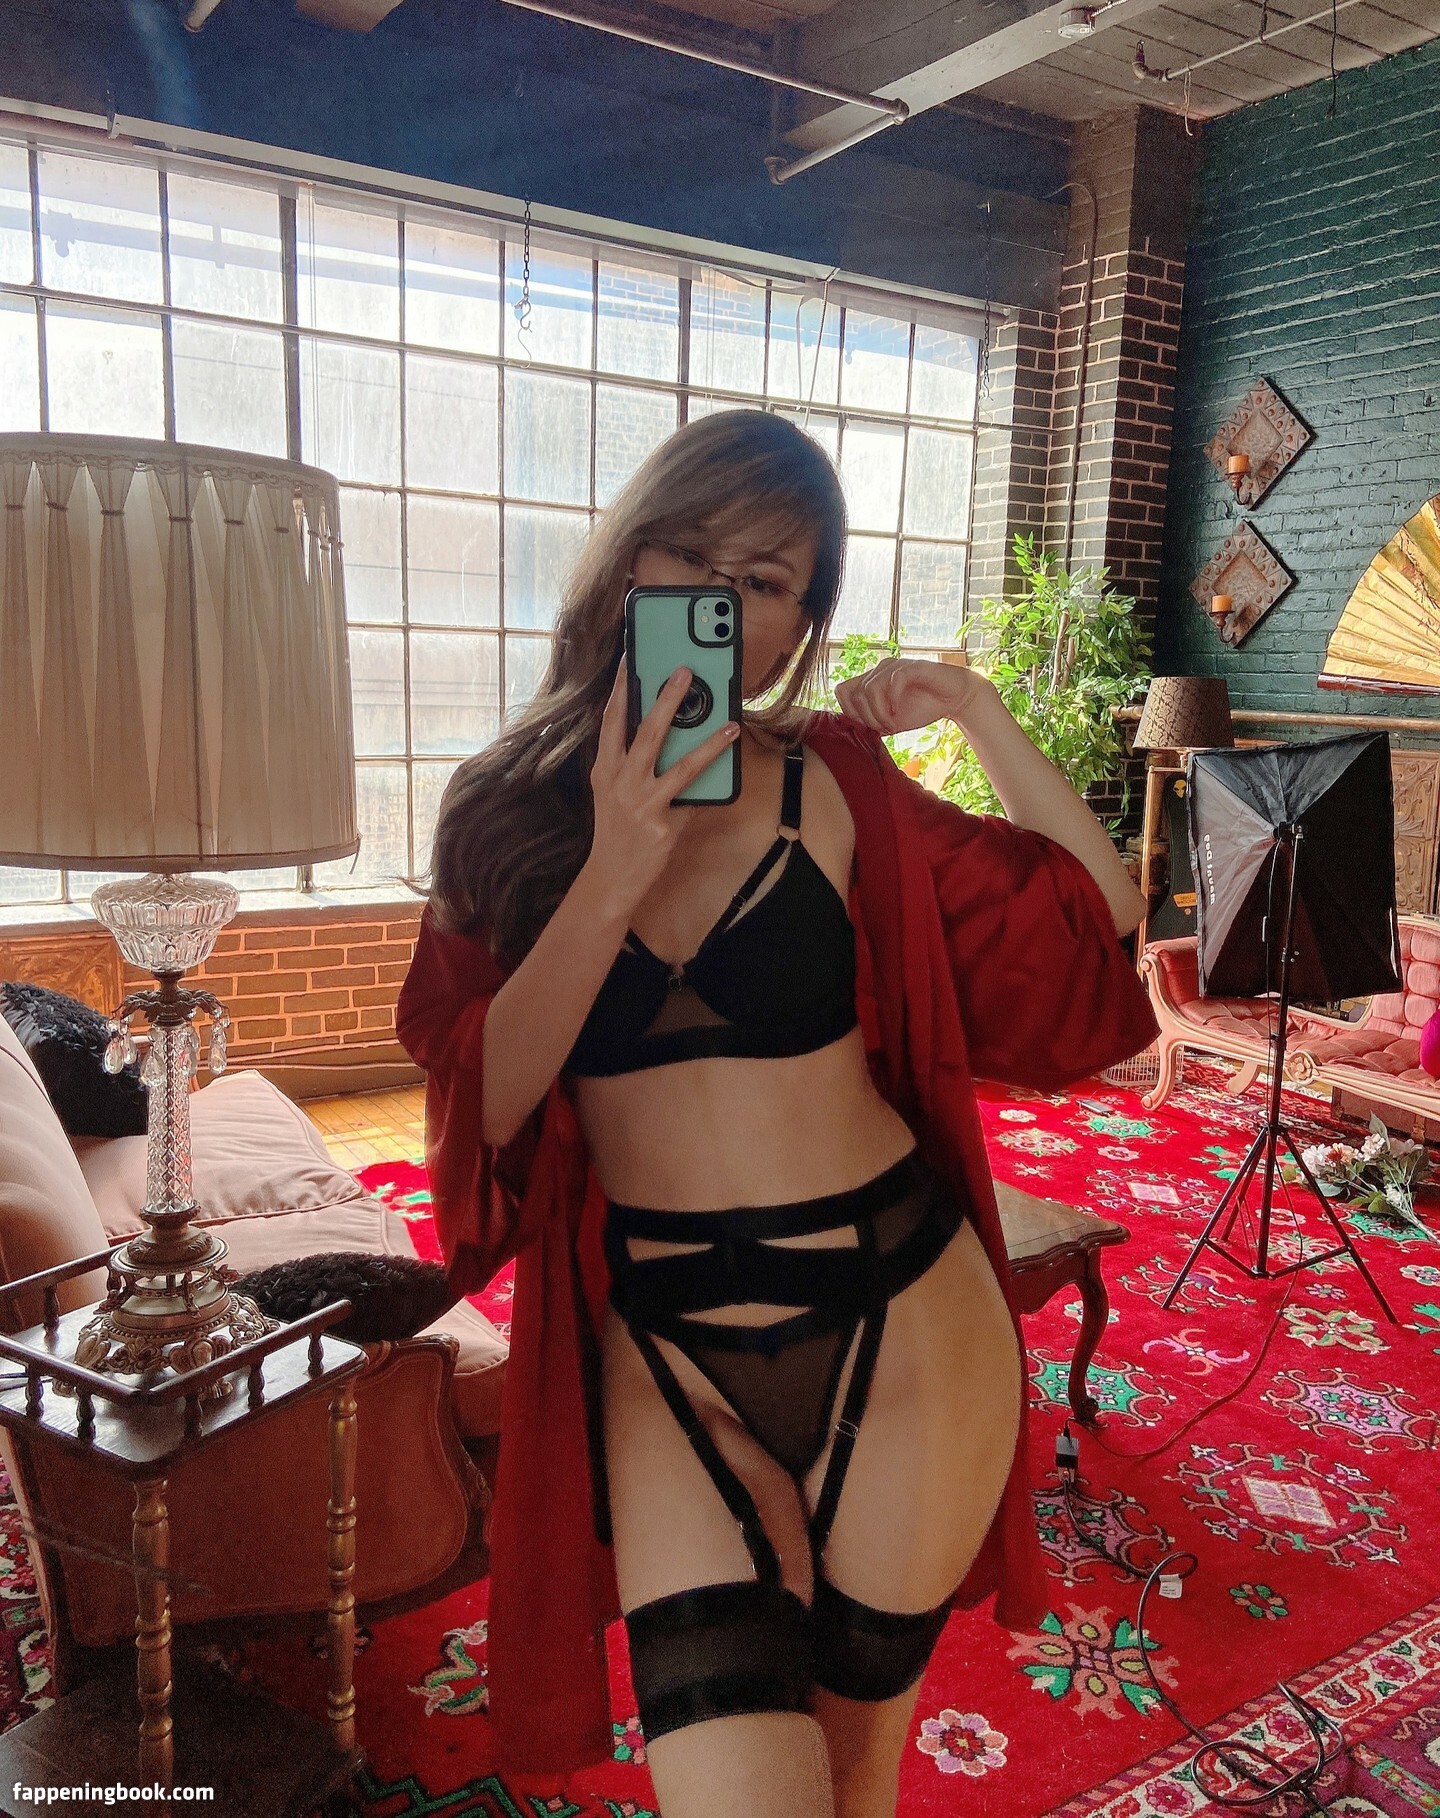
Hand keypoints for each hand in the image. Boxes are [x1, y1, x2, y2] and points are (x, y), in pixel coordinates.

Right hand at [585, 660, 739, 915]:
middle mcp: (620, 782)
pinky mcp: (661, 825)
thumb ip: (633, 764)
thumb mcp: (615, 792)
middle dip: (666, 699)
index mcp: (605, 768)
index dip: (621, 687)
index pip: (611, 720)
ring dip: (707, 741)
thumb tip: (671, 732)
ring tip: (729, 723)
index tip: (630, 657)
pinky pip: (694, 796)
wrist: (611, 877)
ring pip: (679, 764)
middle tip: (685, 672)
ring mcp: (642, 803)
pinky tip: (730, 761)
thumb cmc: (617, 830)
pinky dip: (713, 778)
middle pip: (645, 732)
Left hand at [834, 656, 994, 735]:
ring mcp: (895, 666)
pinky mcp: (912, 666)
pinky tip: (899, 714)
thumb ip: (872, 722)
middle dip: (866, 717)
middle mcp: (879, 669)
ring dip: (878, 713)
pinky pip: (893, 680)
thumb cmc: (923, 707)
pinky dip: (893, 701)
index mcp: (871, 680)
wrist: (954, 698)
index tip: (868, 727)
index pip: (842, 690)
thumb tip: (854, 731)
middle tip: (883, 728)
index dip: (850, 712)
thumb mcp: (892, 721)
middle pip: (853, 692)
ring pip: (870, 688)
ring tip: (892, 724)